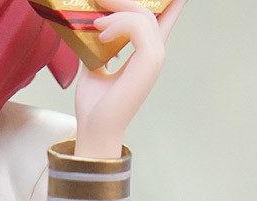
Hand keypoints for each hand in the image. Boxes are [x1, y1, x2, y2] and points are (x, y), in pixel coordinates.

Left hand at [74, 0, 187, 157]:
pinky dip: (117, 25)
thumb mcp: (93, 68)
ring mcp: (154, 58)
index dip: (171, 3)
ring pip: (143, 16)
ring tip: (95, 23)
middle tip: (99, 0)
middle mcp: (154, 54)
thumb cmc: (93, 106)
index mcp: (145, 55)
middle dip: (124, 1)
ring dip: (116, 12)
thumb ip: (97, 47)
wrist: (95, 130)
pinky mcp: (149, 61)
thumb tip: (88, 26)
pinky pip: (137, 27)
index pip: (165, 19)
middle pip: (149, 11)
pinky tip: (101, 35)